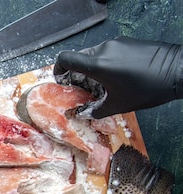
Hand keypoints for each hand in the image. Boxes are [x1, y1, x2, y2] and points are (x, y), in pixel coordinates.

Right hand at [53, 37, 182, 117]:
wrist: (178, 71)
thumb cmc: (149, 88)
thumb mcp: (118, 105)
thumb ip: (96, 110)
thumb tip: (84, 114)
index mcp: (97, 64)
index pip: (65, 58)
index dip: (58, 69)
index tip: (62, 79)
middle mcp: (104, 50)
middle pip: (79, 58)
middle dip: (77, 74)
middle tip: (83, 88)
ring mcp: (117, 44)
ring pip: (94, 55)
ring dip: (93, 69)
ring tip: (103, 85)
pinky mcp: (128, 42)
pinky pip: (109, 52)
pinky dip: (106, 64)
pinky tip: (117, 77)